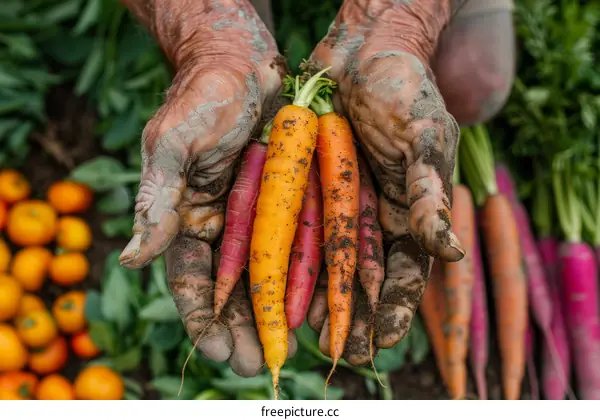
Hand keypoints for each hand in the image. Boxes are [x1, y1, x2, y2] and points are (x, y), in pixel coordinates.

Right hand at [118, 0, 297, 376]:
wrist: (246, 63)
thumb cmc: (204, 97)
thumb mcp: (175, 145)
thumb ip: (157, 200)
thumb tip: (132, 257)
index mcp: (188, 218)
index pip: (191, 280)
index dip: (203, 319)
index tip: (218, 352)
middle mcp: (225, 225)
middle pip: (233, 289)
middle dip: (244, 329)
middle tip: (259, 364)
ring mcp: (260, 215)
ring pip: (270, 275)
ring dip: (278, 313)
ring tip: (292, 349)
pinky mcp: (292, 200)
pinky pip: (302, 244)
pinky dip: (309, 273)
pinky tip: (321, 303)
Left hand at [308, 0, 463, 364]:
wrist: (363, 48)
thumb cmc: (403, 86)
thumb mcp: (423, 137)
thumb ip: (432, 194)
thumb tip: (452, 252)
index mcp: (413, 208)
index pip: (408, 269)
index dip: (398, 306)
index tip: (382, 340)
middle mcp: (377, 213)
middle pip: (367, 274)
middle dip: (355, 314)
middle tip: (338, 350)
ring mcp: (343, 200)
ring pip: (331, 259)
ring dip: (321, 295)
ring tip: (308, 331)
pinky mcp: (312, 183)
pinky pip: (300, 225)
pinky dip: (292, 255)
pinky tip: (281, 283)